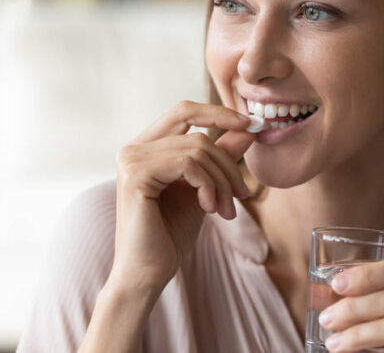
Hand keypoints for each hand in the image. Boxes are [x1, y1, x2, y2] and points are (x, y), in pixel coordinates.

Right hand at [107, 100, 255, 292]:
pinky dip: (209, 185)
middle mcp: (133, 148)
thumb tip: (247, 128)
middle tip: (242, 194)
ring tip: (225, 209)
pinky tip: (209, 208)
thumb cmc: (170, 233)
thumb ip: (220, 157)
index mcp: (145, 147)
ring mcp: (131, 159)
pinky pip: (189, 164)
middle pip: (196, 131)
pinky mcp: (136, 175)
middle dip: (227, 162)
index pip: (184, 111)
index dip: (218, 112)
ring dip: (221, 181)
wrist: (148, 272)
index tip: (252, 125)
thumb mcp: (204, 188)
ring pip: (197, 149)